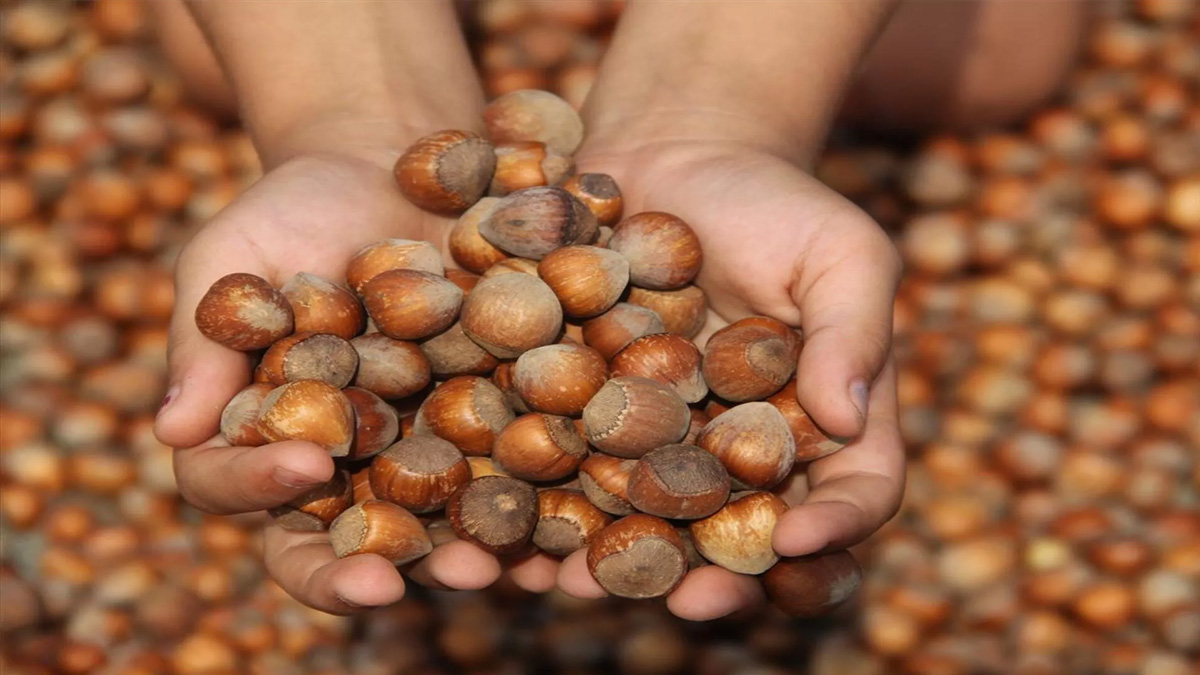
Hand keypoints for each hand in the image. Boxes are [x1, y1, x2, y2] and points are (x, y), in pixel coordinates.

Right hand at [154, 150, 517, 613]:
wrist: (393, 170)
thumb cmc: (292, 211)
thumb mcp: (232, 259)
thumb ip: (205, 342)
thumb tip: (172, 433)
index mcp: (262, 434)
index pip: (238, 487)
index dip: (258, 488)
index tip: (301, 464)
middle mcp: (342, 464)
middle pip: (342, 537)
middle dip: (368, 565)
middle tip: (396, 580)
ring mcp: (420, 450)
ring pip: (434, 526)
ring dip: (460, 558)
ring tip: (491, 570)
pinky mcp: (493, 425)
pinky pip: (512, 478)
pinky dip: (536, 508)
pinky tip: (565, 527)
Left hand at [553, 137, 905, 619]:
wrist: (673, 153)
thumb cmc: (775, 199)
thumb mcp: (840, 250)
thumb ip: (853, 331)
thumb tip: (847, 418)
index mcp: (820, 424)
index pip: (852, 491)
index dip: (835, 525)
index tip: (799, 539)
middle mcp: (740, 450)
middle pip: (741, 531)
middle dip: (715, 575)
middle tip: (689, 601)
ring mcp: (660, 440)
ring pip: (646, 519)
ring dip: (617, 560)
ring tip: (583, 584)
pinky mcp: (588, 414)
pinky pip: (569, 467)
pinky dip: (545, 501)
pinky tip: (514, 526)